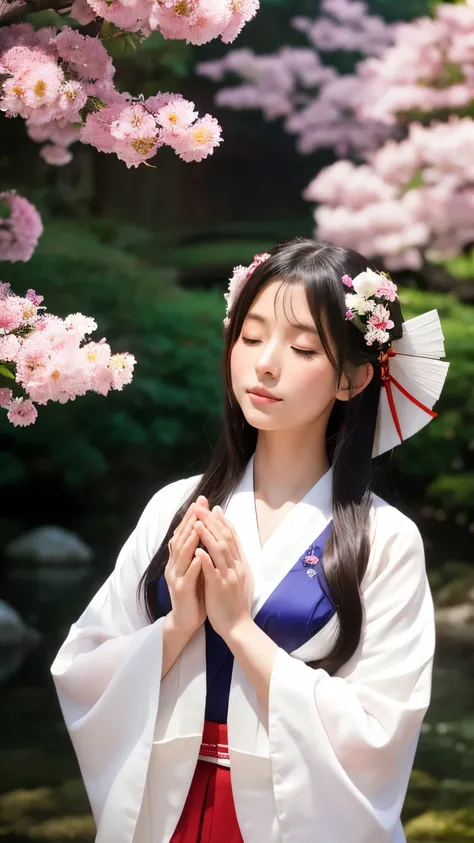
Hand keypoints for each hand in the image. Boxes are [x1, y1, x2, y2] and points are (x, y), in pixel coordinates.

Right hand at [164, 496, 207, 636]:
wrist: (186, 619)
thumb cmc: (194, 591)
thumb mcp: (196, 567)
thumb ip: (198, 550)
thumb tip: (205, 528)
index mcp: (178, 558)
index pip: (184, 532)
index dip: (192, 516)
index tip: (201, 501)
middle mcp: (174, 565)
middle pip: (180, 538)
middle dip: (190, 521)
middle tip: (198, 505)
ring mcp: (176, 577)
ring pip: (181, 555)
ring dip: (189, 539)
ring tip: (198, 525)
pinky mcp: (181, 591)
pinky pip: (187, 577)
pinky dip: (193, 565)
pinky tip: (199, 557)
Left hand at [194, 505, 253, 639]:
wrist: (239, 626)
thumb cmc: (236, 603)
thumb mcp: (242, 578)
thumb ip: (236, 563)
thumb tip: (233, 548)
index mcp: (241, 564)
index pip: (233, 537)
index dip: (224, 522)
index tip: (215, 509)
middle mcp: (237, 567)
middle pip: (226, 539)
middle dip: (213, 522)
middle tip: (202, 508)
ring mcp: (229, 576)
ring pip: (220, 551)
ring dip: (208, 535)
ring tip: (197, 522)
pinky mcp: (220, 588)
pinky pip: (212, 571)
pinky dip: (205, 559)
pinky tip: (197, 549)